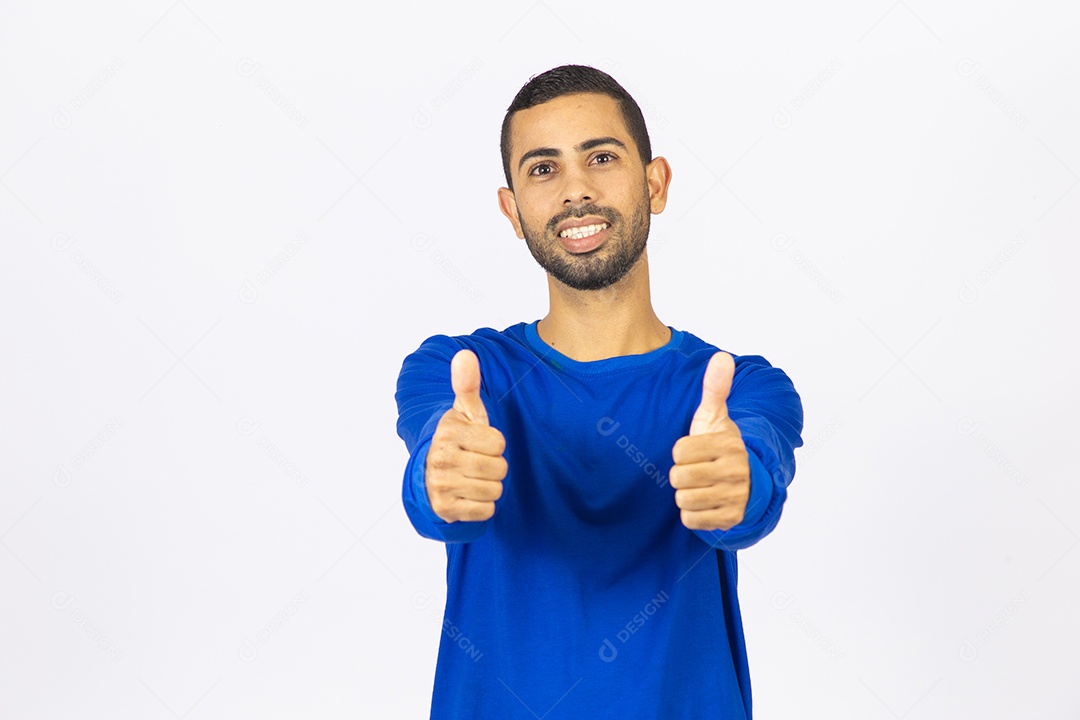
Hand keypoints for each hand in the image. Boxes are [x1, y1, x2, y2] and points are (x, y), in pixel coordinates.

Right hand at [425, 349, 507, 522]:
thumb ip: (467, 384)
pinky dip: (482, 506)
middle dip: (494, 466)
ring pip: (494, 490)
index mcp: (448, 432)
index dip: (494, 444)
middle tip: (477, 462)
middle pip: (499, 467)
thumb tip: (465, 354)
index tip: (478, 443)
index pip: (498, 443)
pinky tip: (468, 495)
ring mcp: (441, 486)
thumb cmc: (457, 441)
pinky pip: (485, 510)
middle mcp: (440, 459)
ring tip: (472, 478)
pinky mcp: (445, 509)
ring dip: (489, 486)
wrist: (429, 478)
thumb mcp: (463, 412)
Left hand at [670, 351, 749, 531]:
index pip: (680, 450)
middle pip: (679, 476)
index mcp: (729, 444)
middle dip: (681, 474)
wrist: (747, 483)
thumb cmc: (720, 447)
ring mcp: (735, 496)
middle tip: (695, 470)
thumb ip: (715, 389)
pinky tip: (704, 503)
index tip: (694, 450)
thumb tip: (722, 356)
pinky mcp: (731, 519)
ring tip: (699, 486)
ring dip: (685, 494)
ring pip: (683, 499)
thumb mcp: (715, 417)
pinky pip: (691, 519)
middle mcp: (736, 470)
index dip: (681, 451)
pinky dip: (692, 514)